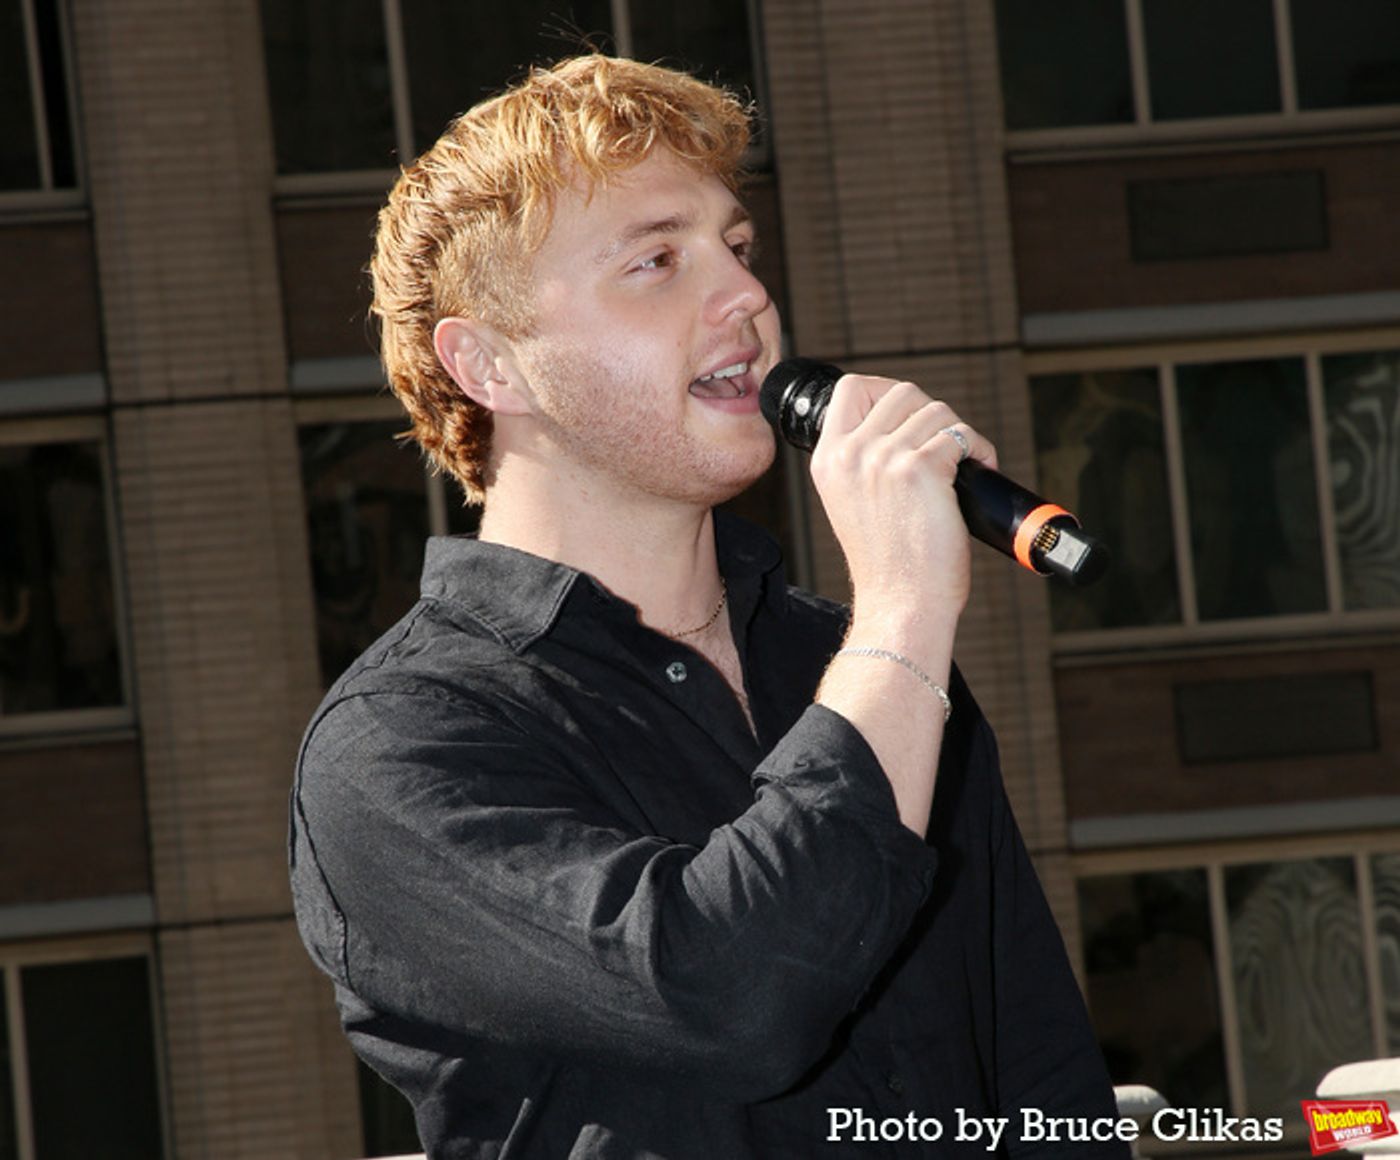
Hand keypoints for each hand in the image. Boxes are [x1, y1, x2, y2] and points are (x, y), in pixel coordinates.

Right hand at [808, 373, 997, 625]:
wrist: (900, 603)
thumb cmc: (887, 563)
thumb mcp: (852, 502)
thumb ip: (862, 462)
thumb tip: (905, 424)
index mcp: (827, 460)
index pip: (850, 387)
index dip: (886, 390)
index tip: (909, 414)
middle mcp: (850, 454)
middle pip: (901, 392)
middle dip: (932, 414)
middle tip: (944, 446)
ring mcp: (883, 459)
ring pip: (937, 411)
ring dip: (959, 433)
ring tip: (964, 463)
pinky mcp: (920, 470)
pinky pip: (961, 436)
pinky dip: (980, 450)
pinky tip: (981, 470)